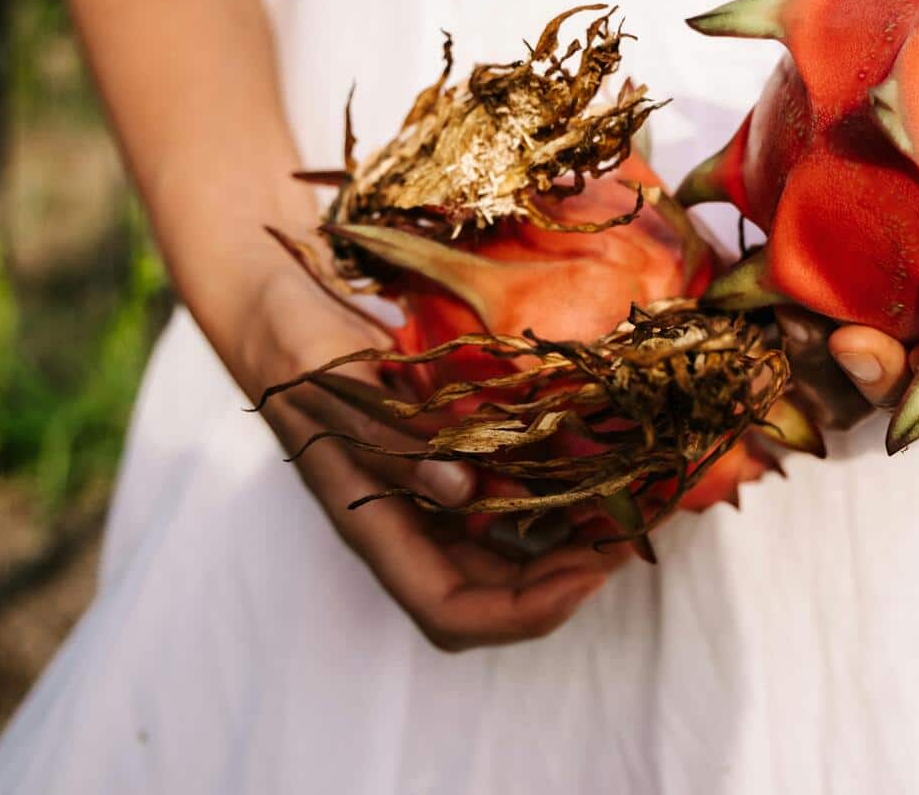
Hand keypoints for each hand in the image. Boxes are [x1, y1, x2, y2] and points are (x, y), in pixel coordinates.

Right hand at [215, 257, 631, 650]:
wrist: (279, 306)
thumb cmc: (295, 348)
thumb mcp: (338, 386)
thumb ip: (395, 440)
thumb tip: (463, 491)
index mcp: (374, 524)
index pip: (451, 610)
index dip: (524, 611)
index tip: (591, 570)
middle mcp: (409, 523)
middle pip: (496, 591)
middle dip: (571, 574)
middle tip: (634, 527)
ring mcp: (431, 493)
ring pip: (514, 546)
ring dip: (577, 533)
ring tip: (639, 494)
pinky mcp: (450, 455)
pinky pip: (513, 490)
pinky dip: (561, 484)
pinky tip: (605, 455)